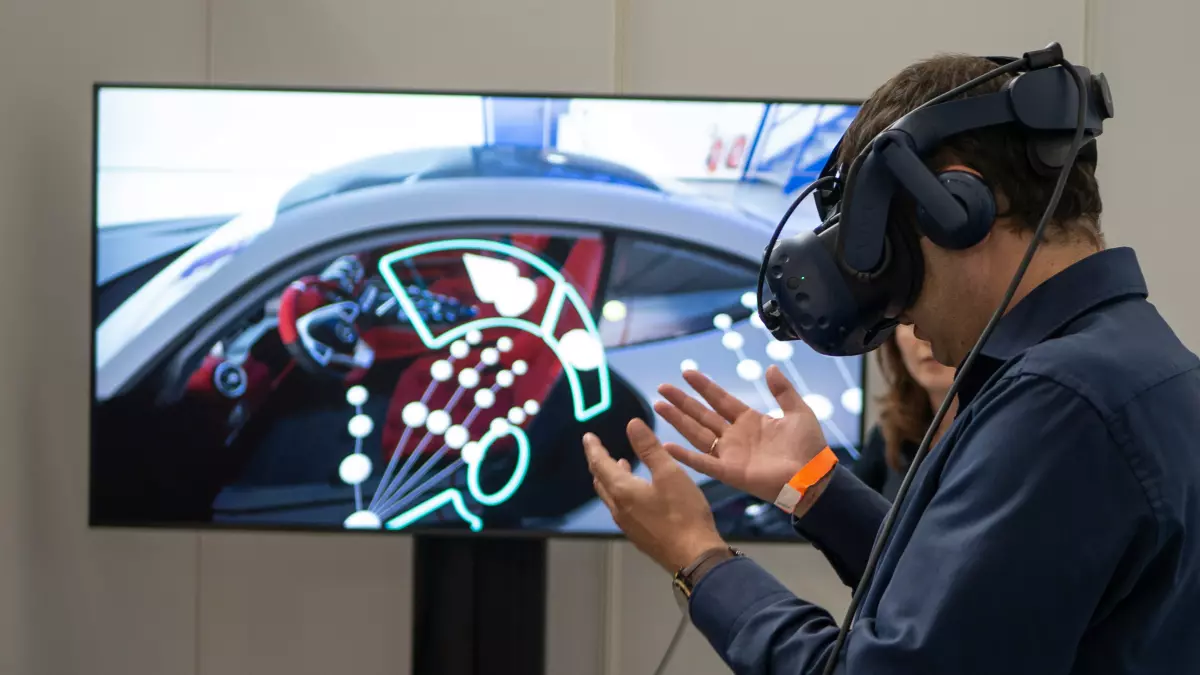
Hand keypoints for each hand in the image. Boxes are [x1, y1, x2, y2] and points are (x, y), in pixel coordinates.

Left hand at [584, 420, 725, 571]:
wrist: (694, 557)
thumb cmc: (683, 513)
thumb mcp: (669, 473)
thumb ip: (649, 448)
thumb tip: (632, 424)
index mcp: (622, 491)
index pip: (600, 464)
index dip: (593, 448)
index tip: (588, 437)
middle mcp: (618, 509)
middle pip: (601, 482)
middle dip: (599, 463)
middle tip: (600, 450)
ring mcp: (628, 525)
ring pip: (611, 496)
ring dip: (611, 478)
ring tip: (620, 464)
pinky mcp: (639, 536)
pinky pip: (621, 508)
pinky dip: (622, 492)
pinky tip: (637, 492)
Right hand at [654, 365, 828, 506]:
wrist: (813, 476)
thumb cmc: (808, 446)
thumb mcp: (798, 411)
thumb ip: (783, 390)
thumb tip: (770, 367)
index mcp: (750, 421)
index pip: (720, 399)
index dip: (704, 386)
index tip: (687, 372)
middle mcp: (734, 436)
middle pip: (702, 415)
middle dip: (682, 401)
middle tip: (662, 388)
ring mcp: (729, 454)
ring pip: (697, 434)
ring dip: (678, 421)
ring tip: (659, 406)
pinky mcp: (729, 472)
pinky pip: (702, 463)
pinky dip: (684, 456)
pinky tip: (667, 446)